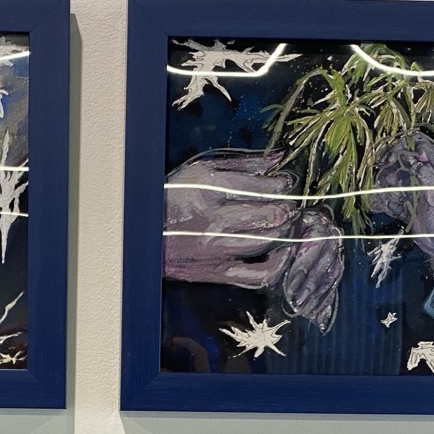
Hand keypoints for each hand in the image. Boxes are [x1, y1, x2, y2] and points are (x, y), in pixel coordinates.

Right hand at [163, 151, 344, 328]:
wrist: (144, 234)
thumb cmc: (172, 198)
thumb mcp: (201, 171)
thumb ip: (242, 164)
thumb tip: (278, 157)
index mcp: (210, 191)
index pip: (262, 187)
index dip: (281, 185)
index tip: (285, 184)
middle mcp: (215, 222)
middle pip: (270, 214)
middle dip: (287, 207)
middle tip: (289, 205)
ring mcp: (218, 251)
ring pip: (269, 242)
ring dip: (285, 230)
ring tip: (285, 223)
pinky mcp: (219, 273)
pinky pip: (259, 276)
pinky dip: (278, 265)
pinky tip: (281, 253)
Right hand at [367, 132, 433, 281]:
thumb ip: (424, 173)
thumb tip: (410, 158)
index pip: (422, 145)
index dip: (405, 146)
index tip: (390, 154)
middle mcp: (429, 176)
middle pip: (406, 160)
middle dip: (391, 164)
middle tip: (380, 170)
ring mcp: (419, 190)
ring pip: (397, 177)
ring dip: (385, 181)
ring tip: (377, 187)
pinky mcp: (411, 205)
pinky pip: (394, 197)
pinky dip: (385, 199)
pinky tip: (376, 202)